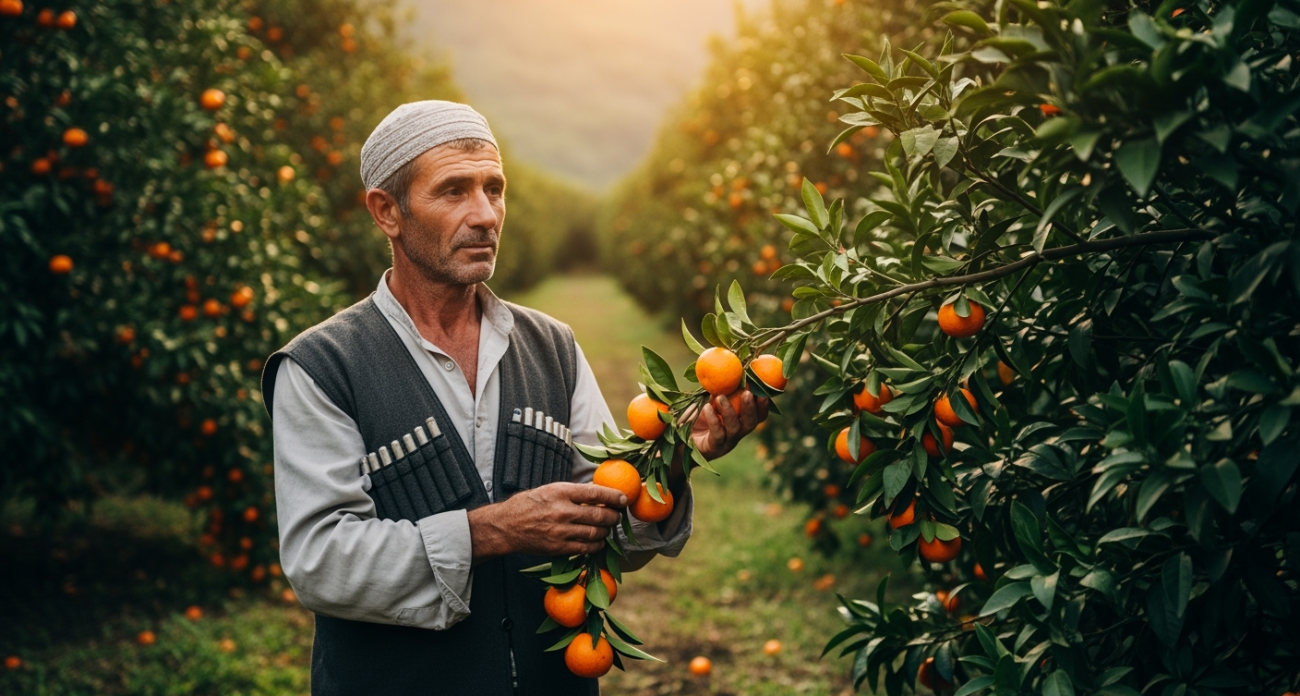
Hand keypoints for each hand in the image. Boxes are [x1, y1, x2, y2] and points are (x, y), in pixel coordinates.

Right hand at [467, 482, 625, 563]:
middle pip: (599, 515)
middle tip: (617, 516)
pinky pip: (585, 548)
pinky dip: (596, 545)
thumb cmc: (529, 504)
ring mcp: (560, 531)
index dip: (613, 496)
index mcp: (560, 492)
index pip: (594, 493)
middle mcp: (562, 511)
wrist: (506, 526)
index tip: (624, 499)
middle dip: (613, 516)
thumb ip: (573, 492)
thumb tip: (599, 493)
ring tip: (607, 527)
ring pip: (595, 533)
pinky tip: (598, 541)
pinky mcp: (558, 548)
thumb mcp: (550, 490)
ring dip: (606, 531)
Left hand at [686, 389, 768, 460]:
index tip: (763, 391)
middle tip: (747, 393)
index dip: (763, 405)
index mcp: (740, 422)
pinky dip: (713, 420)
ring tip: (720, 397)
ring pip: (734, 428)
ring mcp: (726, 442)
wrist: (681, 441)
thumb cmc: (699, 419)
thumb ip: (720, 391)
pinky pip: (717, 434)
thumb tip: (729, 370)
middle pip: (751, 423)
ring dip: (729, 411)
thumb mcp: (711, 403)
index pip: (758, 416)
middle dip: (751, 407)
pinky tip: (707, 407)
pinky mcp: (714, 447)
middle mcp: (737, 433)